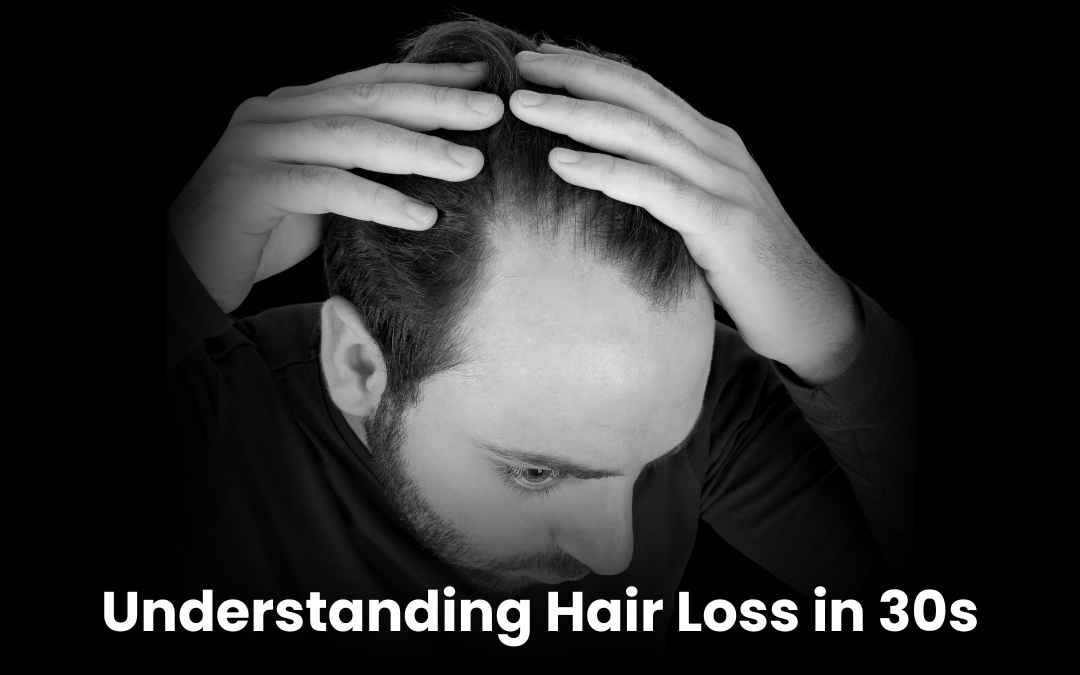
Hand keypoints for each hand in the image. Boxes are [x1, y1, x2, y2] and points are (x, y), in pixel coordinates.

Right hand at [168, 62, 503, 313]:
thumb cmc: (260, 233)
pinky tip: (421, 216)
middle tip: (491, 109)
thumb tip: (432, 163)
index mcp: (295, 107)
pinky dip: (376, 201)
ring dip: (415, 149)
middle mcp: (275, 114)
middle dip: (434, 102)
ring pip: (349, 137)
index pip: (372, 83)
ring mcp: (258, 144)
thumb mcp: (320, 193)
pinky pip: (324, 187)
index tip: (483, 77)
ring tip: (470, 164)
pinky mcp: (250, 185)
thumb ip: (358, 168)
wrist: (187, 268)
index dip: (428, 77)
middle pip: (367, 99)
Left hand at [510, 45, 863, 385]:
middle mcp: (717, 151)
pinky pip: (656, 188)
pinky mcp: (723, 224)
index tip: (538, 59)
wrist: (809, 313)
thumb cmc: (742, 269)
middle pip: (637, 95)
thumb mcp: (699, 214)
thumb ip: (661, 187)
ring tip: (523, 106)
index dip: (590, 68)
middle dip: (575, 74)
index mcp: (709, 143)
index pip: (643, 88)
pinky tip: (561, 162)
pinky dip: (606, 170)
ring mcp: (724, 183)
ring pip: (641, 132)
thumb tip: (599, 178)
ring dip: (577, 114)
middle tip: (519, 64)